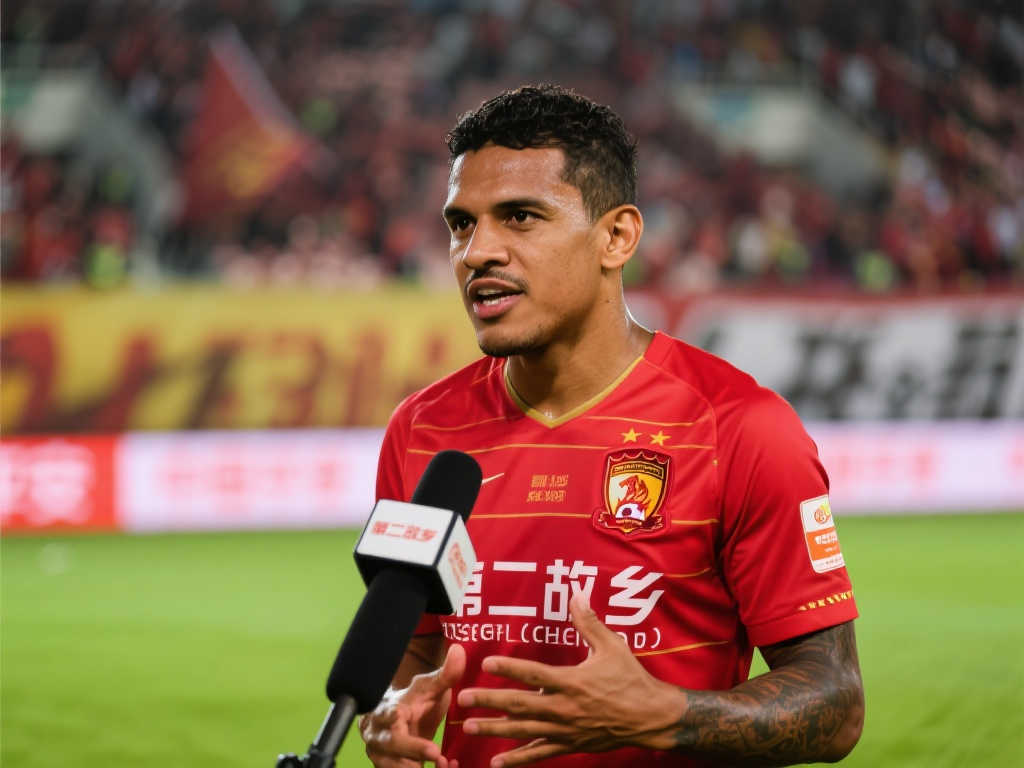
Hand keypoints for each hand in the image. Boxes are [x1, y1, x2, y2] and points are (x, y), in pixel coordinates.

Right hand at [360, 643, 464, 767]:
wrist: (395, 719)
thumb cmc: (414, 702)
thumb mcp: (430, 688)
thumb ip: (446, 674)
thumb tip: (460, 650)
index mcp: (387, 711)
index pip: (387, 715)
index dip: (393, 719)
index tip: (403, 720)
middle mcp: (378, 735)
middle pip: (390, 745)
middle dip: (412, 750)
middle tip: (435, 753)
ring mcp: (380, 756)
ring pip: (392, 767)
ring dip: (416, 767)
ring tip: (443, 763)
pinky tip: (444, 766)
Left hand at [457, 592, 682, 766]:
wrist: (650, 717)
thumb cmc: (631, 679)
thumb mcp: (612, 646)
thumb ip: (589, 622)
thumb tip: (576, 593)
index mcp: (572, 681)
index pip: (533, 673)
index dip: (508, 668)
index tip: (485, 663)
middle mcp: (564, 707)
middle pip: (520, 704)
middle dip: (490, 701)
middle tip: (464, 699)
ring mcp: (566, 729)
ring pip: (524, 730)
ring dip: (495, 729)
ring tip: (470, 726)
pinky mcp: (570, 744)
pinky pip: (540, 753)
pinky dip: (519, 758)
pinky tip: (498, 762)